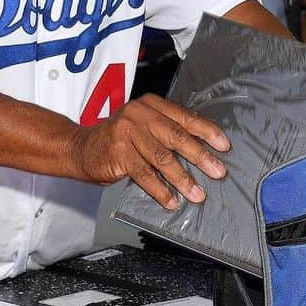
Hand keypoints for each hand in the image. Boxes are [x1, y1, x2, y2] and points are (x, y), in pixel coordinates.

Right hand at [69, 94, 230, 209]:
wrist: (81, 148)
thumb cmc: (119, 140)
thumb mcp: (144, 127)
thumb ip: (168, 132)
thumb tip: (203, 150)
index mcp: (152, 105)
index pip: (185, 117)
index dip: (207, 132)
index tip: (224, 145)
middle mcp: (140, 114)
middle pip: (176, 136)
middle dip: (200, 156)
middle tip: (218, 171)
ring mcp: (127, 132)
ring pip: (162, 158)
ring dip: (182, 178)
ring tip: (197, 193)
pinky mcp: (118, 153)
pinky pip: (144, 174)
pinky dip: (160, 190)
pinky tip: (171, 201)